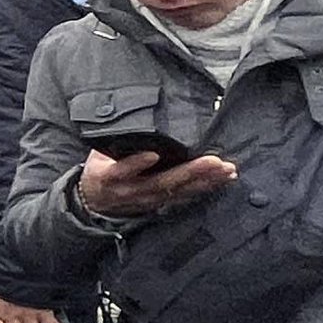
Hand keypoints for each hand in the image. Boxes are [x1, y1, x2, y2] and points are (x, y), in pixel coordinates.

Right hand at [79, 148, 235, 217]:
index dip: (135, 164)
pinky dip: (207, 188)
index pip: (121, 171)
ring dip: (205, 181)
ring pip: (179, 191)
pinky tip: (224, 179)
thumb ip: (113, 143)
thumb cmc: (100, 171)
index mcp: (110, 177)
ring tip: (226, 170)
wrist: (96, 201)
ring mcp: (149, 199)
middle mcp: (132, 190)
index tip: (151, 154)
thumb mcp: (97, 155)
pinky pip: (186, 196)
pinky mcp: (162, 203)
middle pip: (161, 182)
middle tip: (213, 162)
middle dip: (189, 172)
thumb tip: (128, 120)